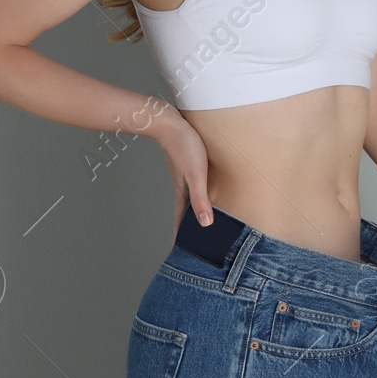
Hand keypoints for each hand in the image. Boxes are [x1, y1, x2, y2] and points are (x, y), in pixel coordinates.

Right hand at [157, 116, 212, 240]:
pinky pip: (194, 187)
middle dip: (189, 230)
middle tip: (194, 245)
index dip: (182, 238)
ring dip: (194, 213)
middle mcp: (182, 188)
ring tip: (202, 223)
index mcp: (183, 194)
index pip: (182, 222)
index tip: (180, 254)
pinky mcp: (188, 166)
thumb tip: (206, 225)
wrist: (170, 123)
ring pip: (189, 201)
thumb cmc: (185, 147)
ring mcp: (184, 177)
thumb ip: (200, 199)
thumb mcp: (196, 175)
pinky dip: (198, 196)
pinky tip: (205, 192)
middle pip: (185, 214)